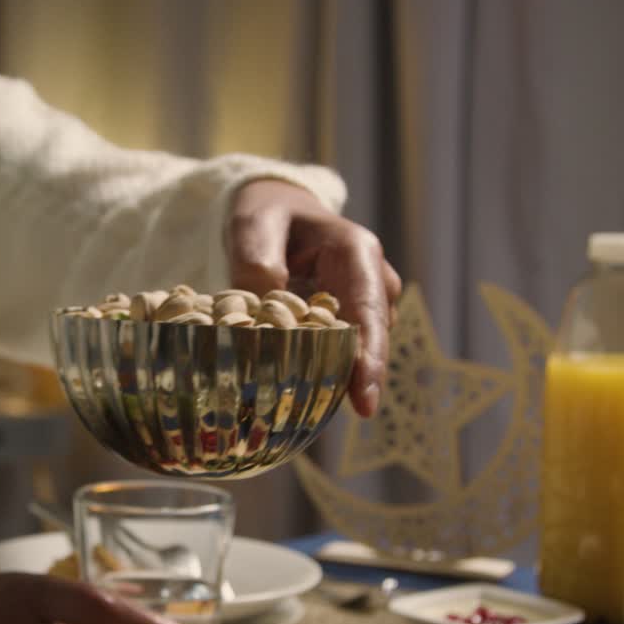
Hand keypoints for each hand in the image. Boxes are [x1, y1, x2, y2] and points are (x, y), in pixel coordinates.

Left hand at [227, 178, 401, 416]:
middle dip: (350, 380)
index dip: (368, 360)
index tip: (364, 403)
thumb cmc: (266, 214)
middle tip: (318, 414)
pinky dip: (316, 368)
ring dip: (329, 375)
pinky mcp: (344, 322)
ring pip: (353, 350)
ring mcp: (361, 304)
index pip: (369, 312)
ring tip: (298, 404)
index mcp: (357, 252)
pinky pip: (336, 350)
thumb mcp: (253, 225)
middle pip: (368, 340)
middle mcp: (370, 281)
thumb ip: (257, 263)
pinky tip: (291, 389)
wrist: (275, 209)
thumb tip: (263, 308)